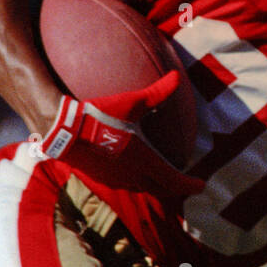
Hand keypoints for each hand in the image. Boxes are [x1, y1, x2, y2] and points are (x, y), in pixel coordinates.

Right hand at [34, 73, 202, 197]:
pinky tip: (134, 170)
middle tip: (184, 182)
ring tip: (160, 175)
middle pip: (161, 189)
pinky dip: (137, 180)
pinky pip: (126, 184)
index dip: (190, 185)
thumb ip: (158, 92)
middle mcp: (134, 176)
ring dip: (155, 184)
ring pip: (143, 188)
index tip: (202, 184)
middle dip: (175, 187)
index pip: (175, 181)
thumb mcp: (132, 102)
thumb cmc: (99, 115)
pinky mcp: (102, 179)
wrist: (64, 130)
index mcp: (145, 161)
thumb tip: (177, 77)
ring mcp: (117, 180)